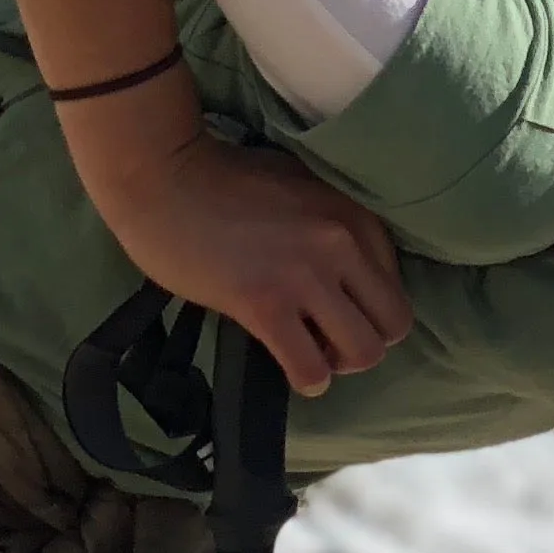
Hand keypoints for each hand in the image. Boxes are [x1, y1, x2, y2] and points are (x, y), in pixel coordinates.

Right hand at [71, 118, 408, 399]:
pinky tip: (294, 372)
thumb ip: (336, 228)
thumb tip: (355, 274)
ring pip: (364, 352)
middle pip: (393, 326)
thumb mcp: (302, 189)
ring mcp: (304, 275)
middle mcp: (341, 245)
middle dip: (364, 341)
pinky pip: (310, 367)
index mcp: (356, 219)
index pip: (396, 290)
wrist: (157, 172)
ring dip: (339, 363)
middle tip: (328, 339)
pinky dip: (308, 380)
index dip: (369, 310)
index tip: (336, 309)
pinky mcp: (264, 303)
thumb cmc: (222, 179)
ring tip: (310, 352)